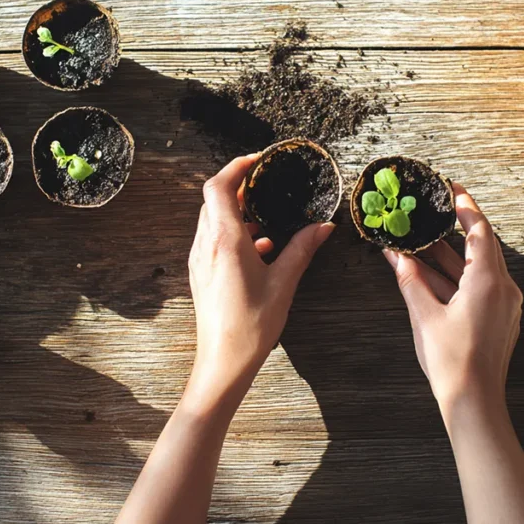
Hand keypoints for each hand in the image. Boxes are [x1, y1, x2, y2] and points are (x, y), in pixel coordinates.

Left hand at [186, 153, 334, 407]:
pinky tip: (262, 249)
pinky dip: (236, 234)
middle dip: (239, 188)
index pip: (218, 187)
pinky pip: (214, 241)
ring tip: (268, 217)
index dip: (236, 167)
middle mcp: (206, 246)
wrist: (223, 363)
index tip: (259, 160)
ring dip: (238, 213)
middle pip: (214, 200)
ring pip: (213, 221)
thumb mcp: (284, 283)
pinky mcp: (202, 275)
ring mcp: (201, 261)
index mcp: (225, 241)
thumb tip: (322, 227)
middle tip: (267, 184)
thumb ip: (302, 249)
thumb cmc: (251, 326)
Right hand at [383, 183, 521, 406]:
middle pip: (480, 247)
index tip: (451, 189)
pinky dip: (456, 278)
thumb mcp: (424, 316)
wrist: (474, 401)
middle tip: (432, 213)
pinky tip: (430, 277)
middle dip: (454, 230)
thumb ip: (411, 281)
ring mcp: (504, 305)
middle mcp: (503, 288)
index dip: (465, 206)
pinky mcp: (499, 319)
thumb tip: (397, 258)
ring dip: (449, 257)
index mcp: (488, 281)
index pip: (479, 231)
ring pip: (477, 269)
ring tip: (420, 245)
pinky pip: (479, 287)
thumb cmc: (452, 361)